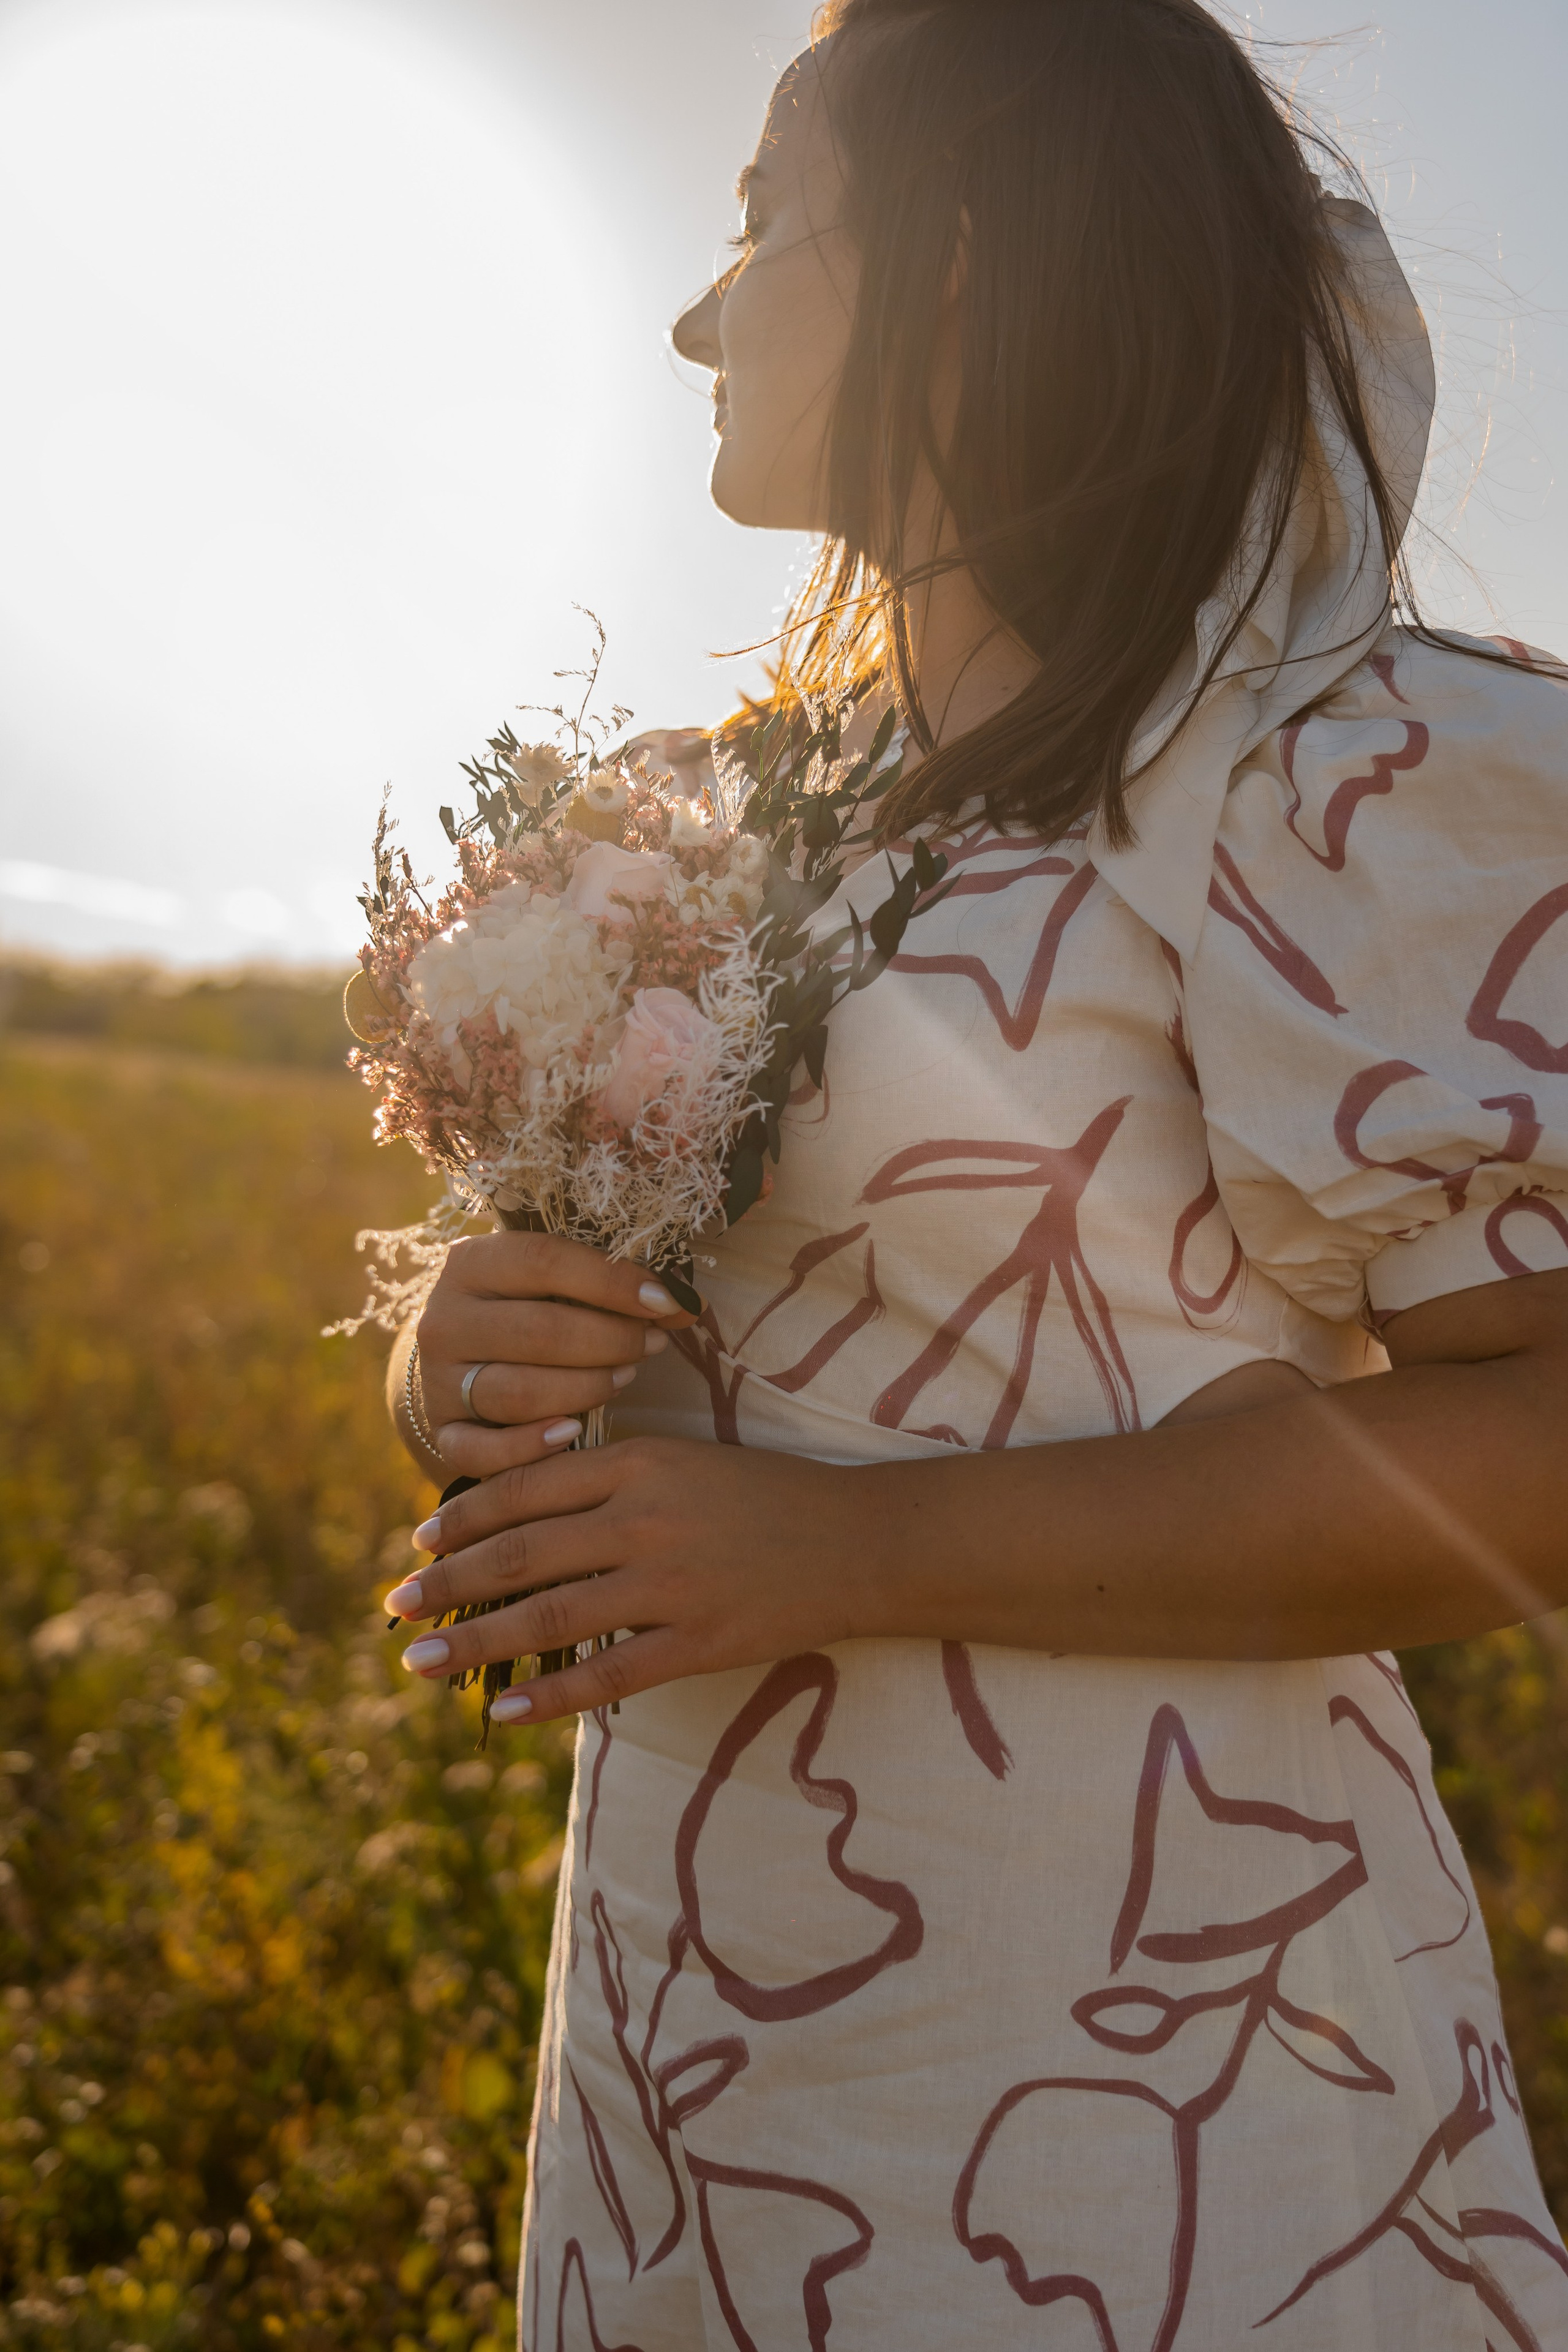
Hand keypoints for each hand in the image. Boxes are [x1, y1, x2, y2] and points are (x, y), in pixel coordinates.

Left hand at [384, 1437, 878, 1723]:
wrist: (860, 1540)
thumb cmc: (768, 1496)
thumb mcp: (685, 1462)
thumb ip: (612, 1479)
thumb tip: (527, 1515)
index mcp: (640, 1461)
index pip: (527, 1488)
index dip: (465, 1518)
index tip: (419, 1542)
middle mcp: (645, 1518)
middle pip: (522, 1553)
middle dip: (448, 1584)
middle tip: (395, 1606)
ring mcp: (671, 1584)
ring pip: (550, 1616)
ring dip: (475, 1643)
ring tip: (420, 1662)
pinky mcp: (698, 1641)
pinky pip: (608, 1675)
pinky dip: (549, 1693)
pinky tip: (502, 1708)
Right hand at [414, 1233, 692, 1476]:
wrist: (468, 1357)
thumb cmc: (532, 1307)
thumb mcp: (562, 1282)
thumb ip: (614, 1286)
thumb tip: (683, 1306)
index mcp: (471, 1263)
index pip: (544, 1262)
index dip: (613, 1282)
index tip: (667, 1301)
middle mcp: (443, 1320)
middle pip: (537, 1333)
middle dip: (610, 1341)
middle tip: (652, 1344)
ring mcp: (437, 1380)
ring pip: (517, 1393)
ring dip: (585, 1389)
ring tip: (624, 1377)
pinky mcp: (441, 1432)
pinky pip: (481, 1452)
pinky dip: (530, 1447)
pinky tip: (573, 1431)